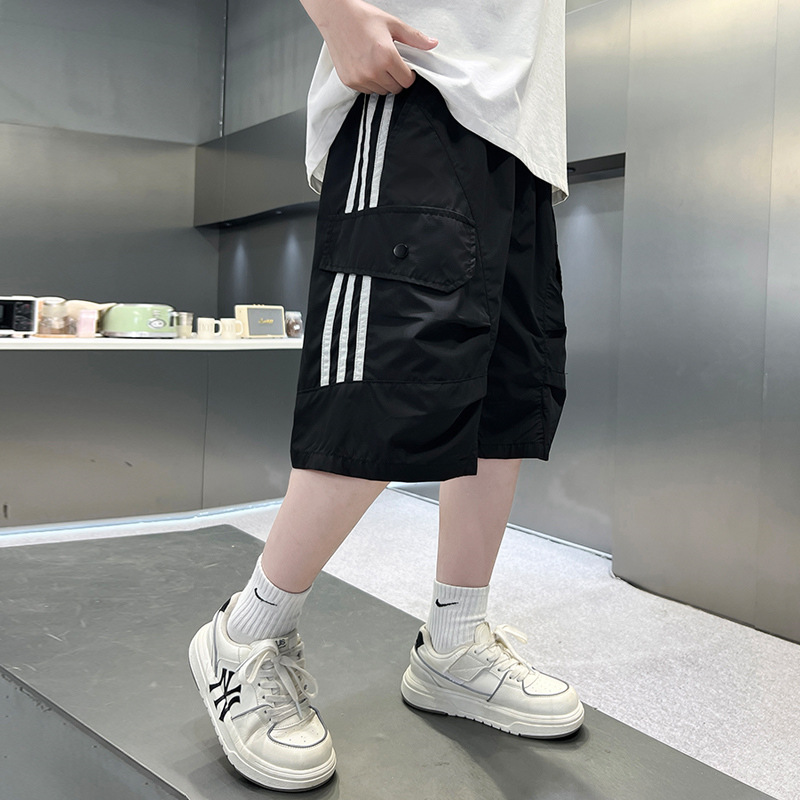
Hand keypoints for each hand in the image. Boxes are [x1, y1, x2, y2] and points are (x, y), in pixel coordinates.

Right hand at [300, 0, 437, 93]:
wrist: (335, 15)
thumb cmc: (363, 18)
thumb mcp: (392, 24)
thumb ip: (414, 37)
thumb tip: (433, 44)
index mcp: (386, 57)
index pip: (407, 81)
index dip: (409, 75)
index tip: (405, 67)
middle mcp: (372, 71)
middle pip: (395, 89)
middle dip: (397, 79)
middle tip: (391, 64)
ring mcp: (359, 78)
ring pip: (381, 92)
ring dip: (383, 82)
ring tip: (377, 64)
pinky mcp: (349, 81)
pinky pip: (366, 91)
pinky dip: (369, 83)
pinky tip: (366, 67)